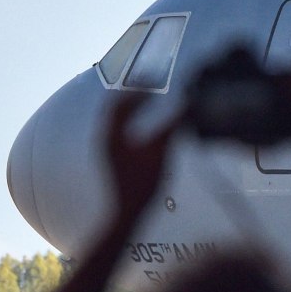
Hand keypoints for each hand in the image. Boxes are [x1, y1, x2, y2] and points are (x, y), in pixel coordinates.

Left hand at [105, 94, 178, 220]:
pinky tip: (141, 127)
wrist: (126, 211)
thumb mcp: (162, 151)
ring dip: (129, 107)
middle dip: (131, 94)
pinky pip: (115, 129)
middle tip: (147, 86)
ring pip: (113, 119)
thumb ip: (173, 125)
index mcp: (113, 132)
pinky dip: (128, 120)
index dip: (139, 88)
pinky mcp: (110, 158)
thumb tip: (185, 105)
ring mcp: (105, 149)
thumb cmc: (141, 184)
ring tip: (144, 102)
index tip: (154, 80)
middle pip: (113, 107)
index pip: (122, 101)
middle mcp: (105, 137)